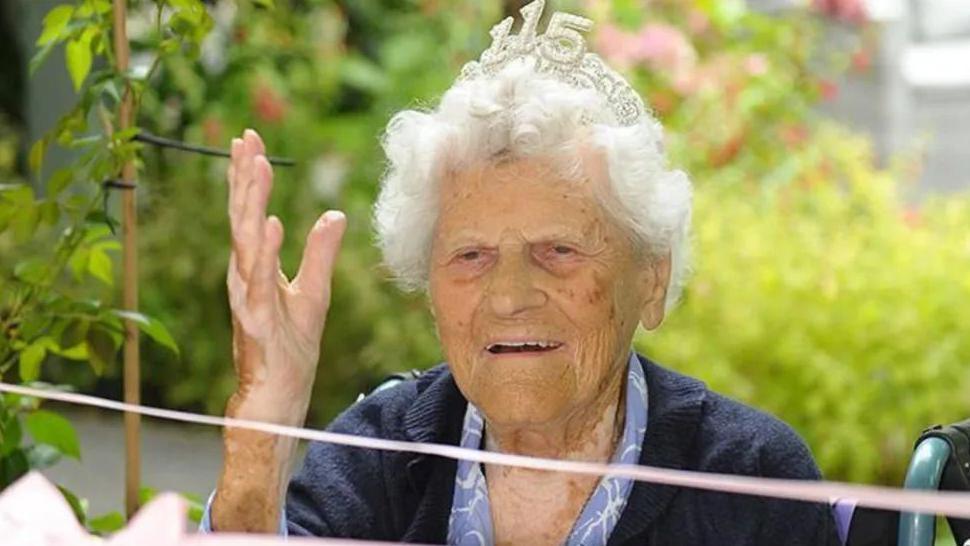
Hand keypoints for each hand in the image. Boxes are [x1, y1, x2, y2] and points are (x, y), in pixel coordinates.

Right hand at [225, 129, 345, 423]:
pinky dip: (264, 251)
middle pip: (242, 217)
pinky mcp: (256, 320)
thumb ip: (320, 253)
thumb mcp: (314, 293)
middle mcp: (245, 277)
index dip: (249, 177)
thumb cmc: (290, 349)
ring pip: (246, 241)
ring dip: (250, 202)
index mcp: (256, 268)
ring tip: (256, 165)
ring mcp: (247, 297)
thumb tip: (334, 215)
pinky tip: (270, 223)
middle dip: (243, 176)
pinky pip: (260, 281)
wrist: (278, 397)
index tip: (249, 139)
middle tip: (246, 137)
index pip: (250, 213)